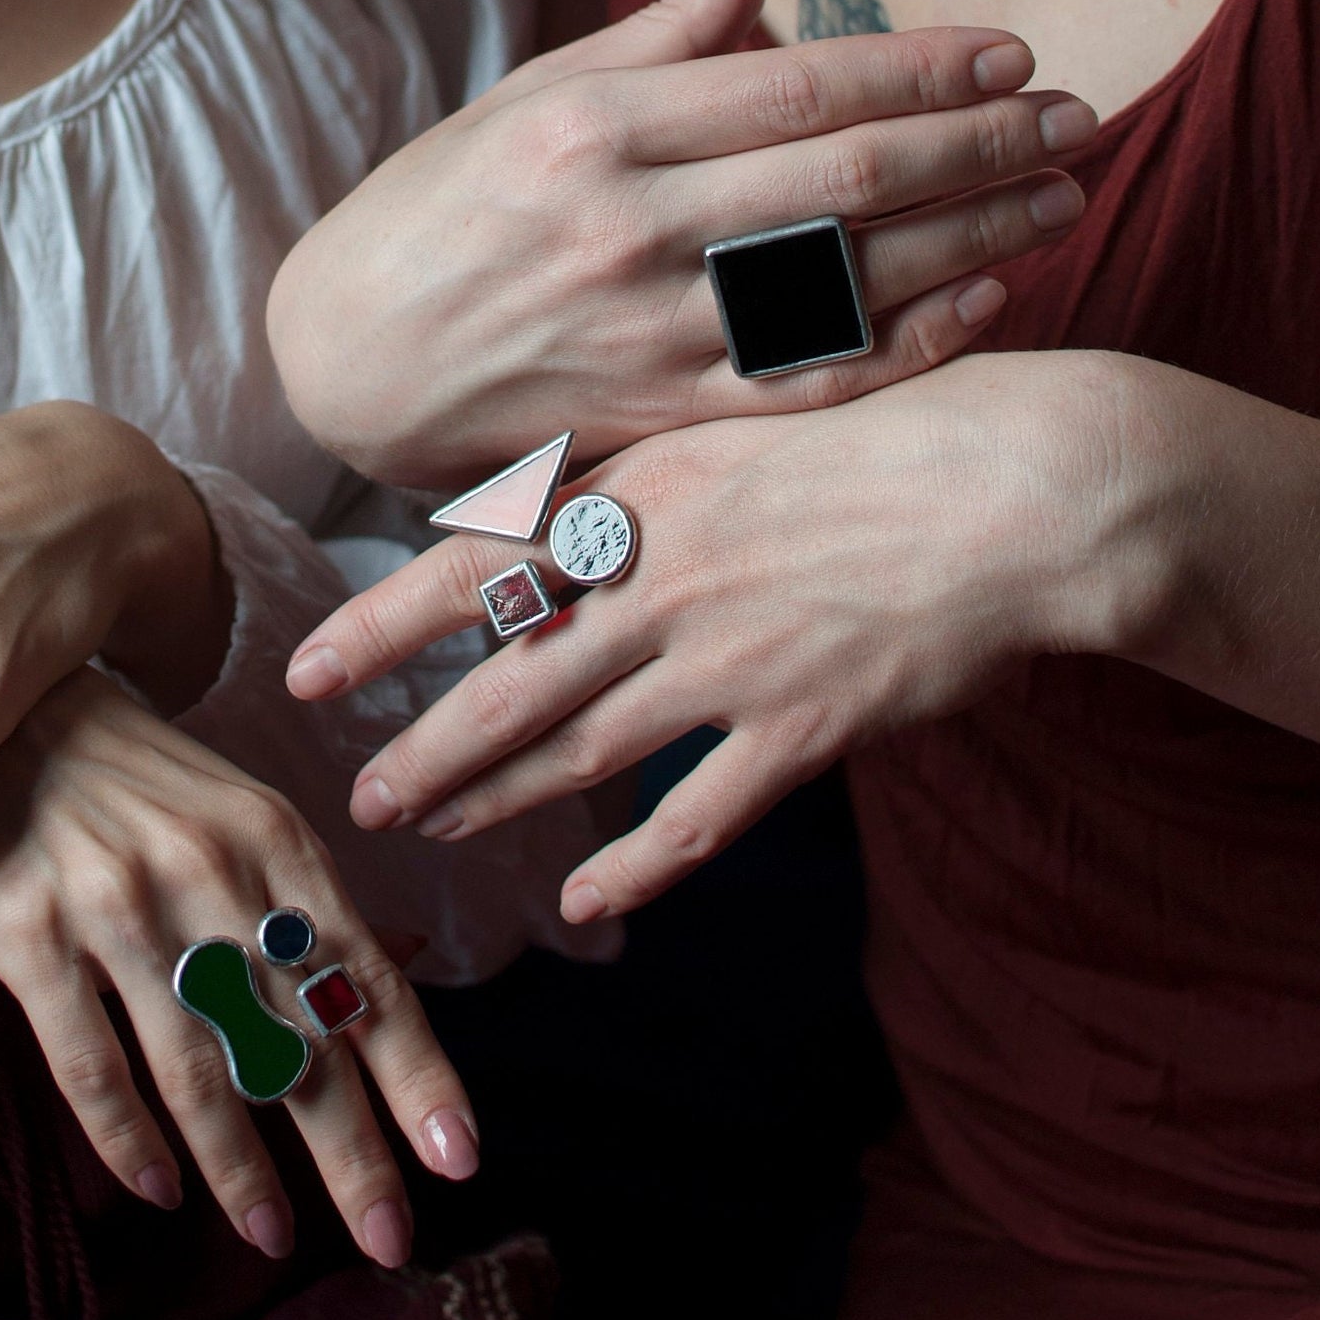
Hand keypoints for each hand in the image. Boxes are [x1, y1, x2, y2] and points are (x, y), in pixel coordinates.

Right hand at [0, 668, 479, 1265]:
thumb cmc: (136, 781)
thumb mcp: (237, 813)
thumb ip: (304, 902)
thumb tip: (394, 978)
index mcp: (274, 838)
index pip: (365, 978)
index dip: (416, 1075)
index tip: (457, 1161)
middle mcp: (206, 871)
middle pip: (296, 1040)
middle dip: (352, 1154)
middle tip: (390, 1241)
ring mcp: (114, 905)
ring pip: (200, 1069)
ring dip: (243, 1169)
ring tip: (274, 1234)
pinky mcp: (28, 935)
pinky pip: (91, 1065)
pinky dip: (129, 1139)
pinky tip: (160, 1188)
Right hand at [267, 0, 1095, 486]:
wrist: (348, 359)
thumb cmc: (437, 206)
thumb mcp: (530, 94)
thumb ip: (659, 31)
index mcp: (597, 123)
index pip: (800, 83)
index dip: (922, 67)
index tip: (1012, 55)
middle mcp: (629, 223)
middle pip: (848, 174)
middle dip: (982, 143)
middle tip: (1079, 120)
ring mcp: (649, 327)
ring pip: (849, 275)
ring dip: (975, 235)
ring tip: (1060, 199)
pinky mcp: (662, 411)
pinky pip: (812, 379)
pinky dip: (908, 340)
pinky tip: (983, 303)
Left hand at [287, 352, 1171, 918]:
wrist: (1011, 485)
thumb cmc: (886, 430)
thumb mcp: (739, 421)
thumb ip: (647, 478)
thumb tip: (554, 508)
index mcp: (643, 496)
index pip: (477, 566)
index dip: (385, 624)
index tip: (309, 664)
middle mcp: (663, 580)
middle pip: (508, 677)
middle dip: (423, 744)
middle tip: (358, 794)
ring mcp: (728, 658)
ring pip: (579, 747)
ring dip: (494, 797)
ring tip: (431, 831)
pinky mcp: (801, 725)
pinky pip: (697, 814)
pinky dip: (635, 864)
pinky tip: (587, 898)